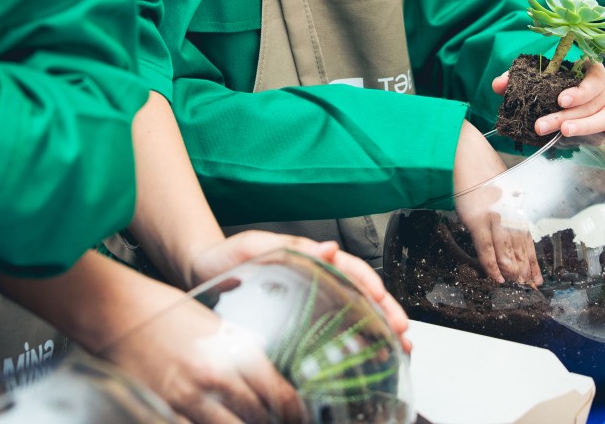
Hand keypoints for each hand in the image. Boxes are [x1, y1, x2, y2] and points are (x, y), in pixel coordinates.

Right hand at [102, 293, 304, 423]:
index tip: (299, 415)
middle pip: (258, 417)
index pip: (278, 394)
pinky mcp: (164, 411)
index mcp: (232, 351)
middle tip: (281, 422)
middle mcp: (214, 378)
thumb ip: (245, 346)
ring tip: (252, 423)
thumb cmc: (164, 311)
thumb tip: (269, 370)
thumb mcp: (216, 322)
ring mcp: (187, 399)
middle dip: (273, 422)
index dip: (294, 411)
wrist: (117, 311)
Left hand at [188, 232, 410, 351]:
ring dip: (378, 330)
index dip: (370, 284)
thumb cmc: (226, 257)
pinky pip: (333, 331)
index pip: (350, 269)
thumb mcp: (254, 246)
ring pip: (353, 314)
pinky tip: (368, 358)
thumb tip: (328, 247)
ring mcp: (311, 299)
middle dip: (386, 312)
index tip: (383, 299)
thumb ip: (290, 246)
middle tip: (403, 334)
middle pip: (360, 295)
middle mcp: (317, 278)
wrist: (201, 274)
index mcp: (311, 258)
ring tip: (397, 350)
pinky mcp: (300, 321)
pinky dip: (355, 343)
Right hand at [451, 121, 539, 286]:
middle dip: (525, 269)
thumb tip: (502, 222)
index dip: (532, 260)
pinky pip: (487, 248)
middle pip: (520, 247)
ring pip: (507, 251)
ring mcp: (495, 216)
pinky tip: (498, 278)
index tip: (536, 276)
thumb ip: (503, 204)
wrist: (462, 150)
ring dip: (513, 271)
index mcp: (515, 204)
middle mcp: (509, 211)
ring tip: (516, 287)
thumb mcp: (497, 185)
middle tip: (529, 287)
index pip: (527, 238)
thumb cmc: (475, 164)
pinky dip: (493, 265)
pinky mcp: (478, 218)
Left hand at [491, 61, 604, 152]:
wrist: (577, 88)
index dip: (577, 91)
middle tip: (543, 126)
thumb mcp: (540, 75)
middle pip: (591, 103)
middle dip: (566, 115)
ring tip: (564, 134)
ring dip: (585, 127)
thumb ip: (519, 78)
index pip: (591, 79)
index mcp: (591, 70)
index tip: (559, 100)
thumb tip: (498, 85)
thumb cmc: (558, 80)